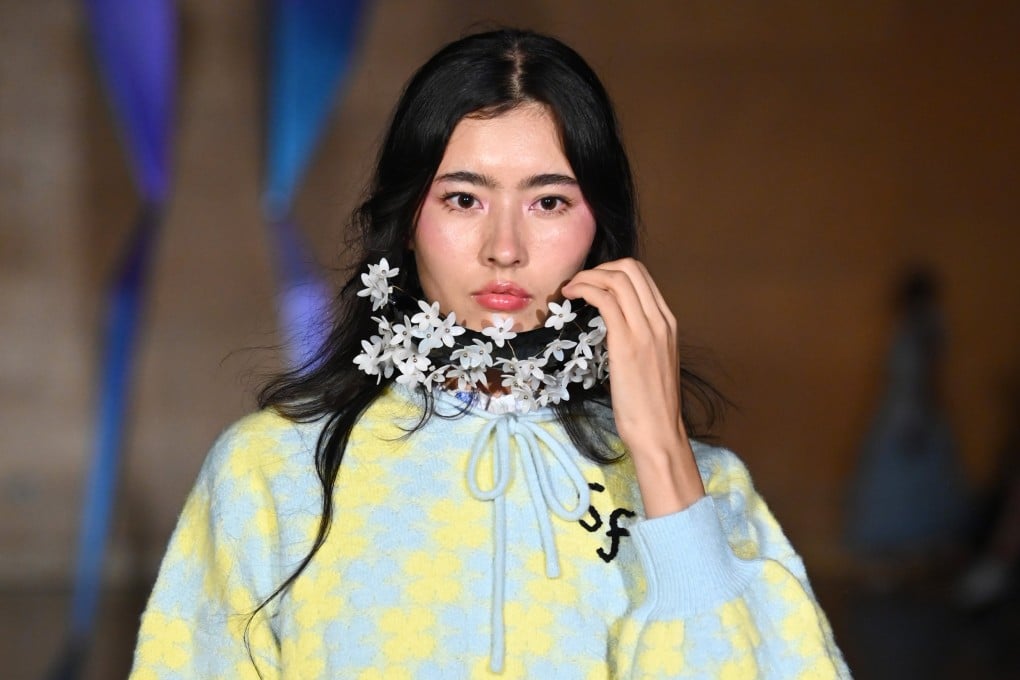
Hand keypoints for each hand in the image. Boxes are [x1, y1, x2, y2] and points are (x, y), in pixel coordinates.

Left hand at [561, 258, 704, 516]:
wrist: (658, 432)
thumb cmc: (650, 405)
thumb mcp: (651, 361)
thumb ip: (639, 337)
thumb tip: (614, 324)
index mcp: (668, 323)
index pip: (641, 276)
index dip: (610, 271)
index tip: (590, 284)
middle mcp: (661, 320)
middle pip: (630, 268)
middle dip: (598, 268)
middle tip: (578, 284)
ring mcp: (647, 330)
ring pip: (617, 279)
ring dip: (587, 277)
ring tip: (570, 289)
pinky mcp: (628, 344)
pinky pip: (606, 300)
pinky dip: (585, 290)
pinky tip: (572, 297)